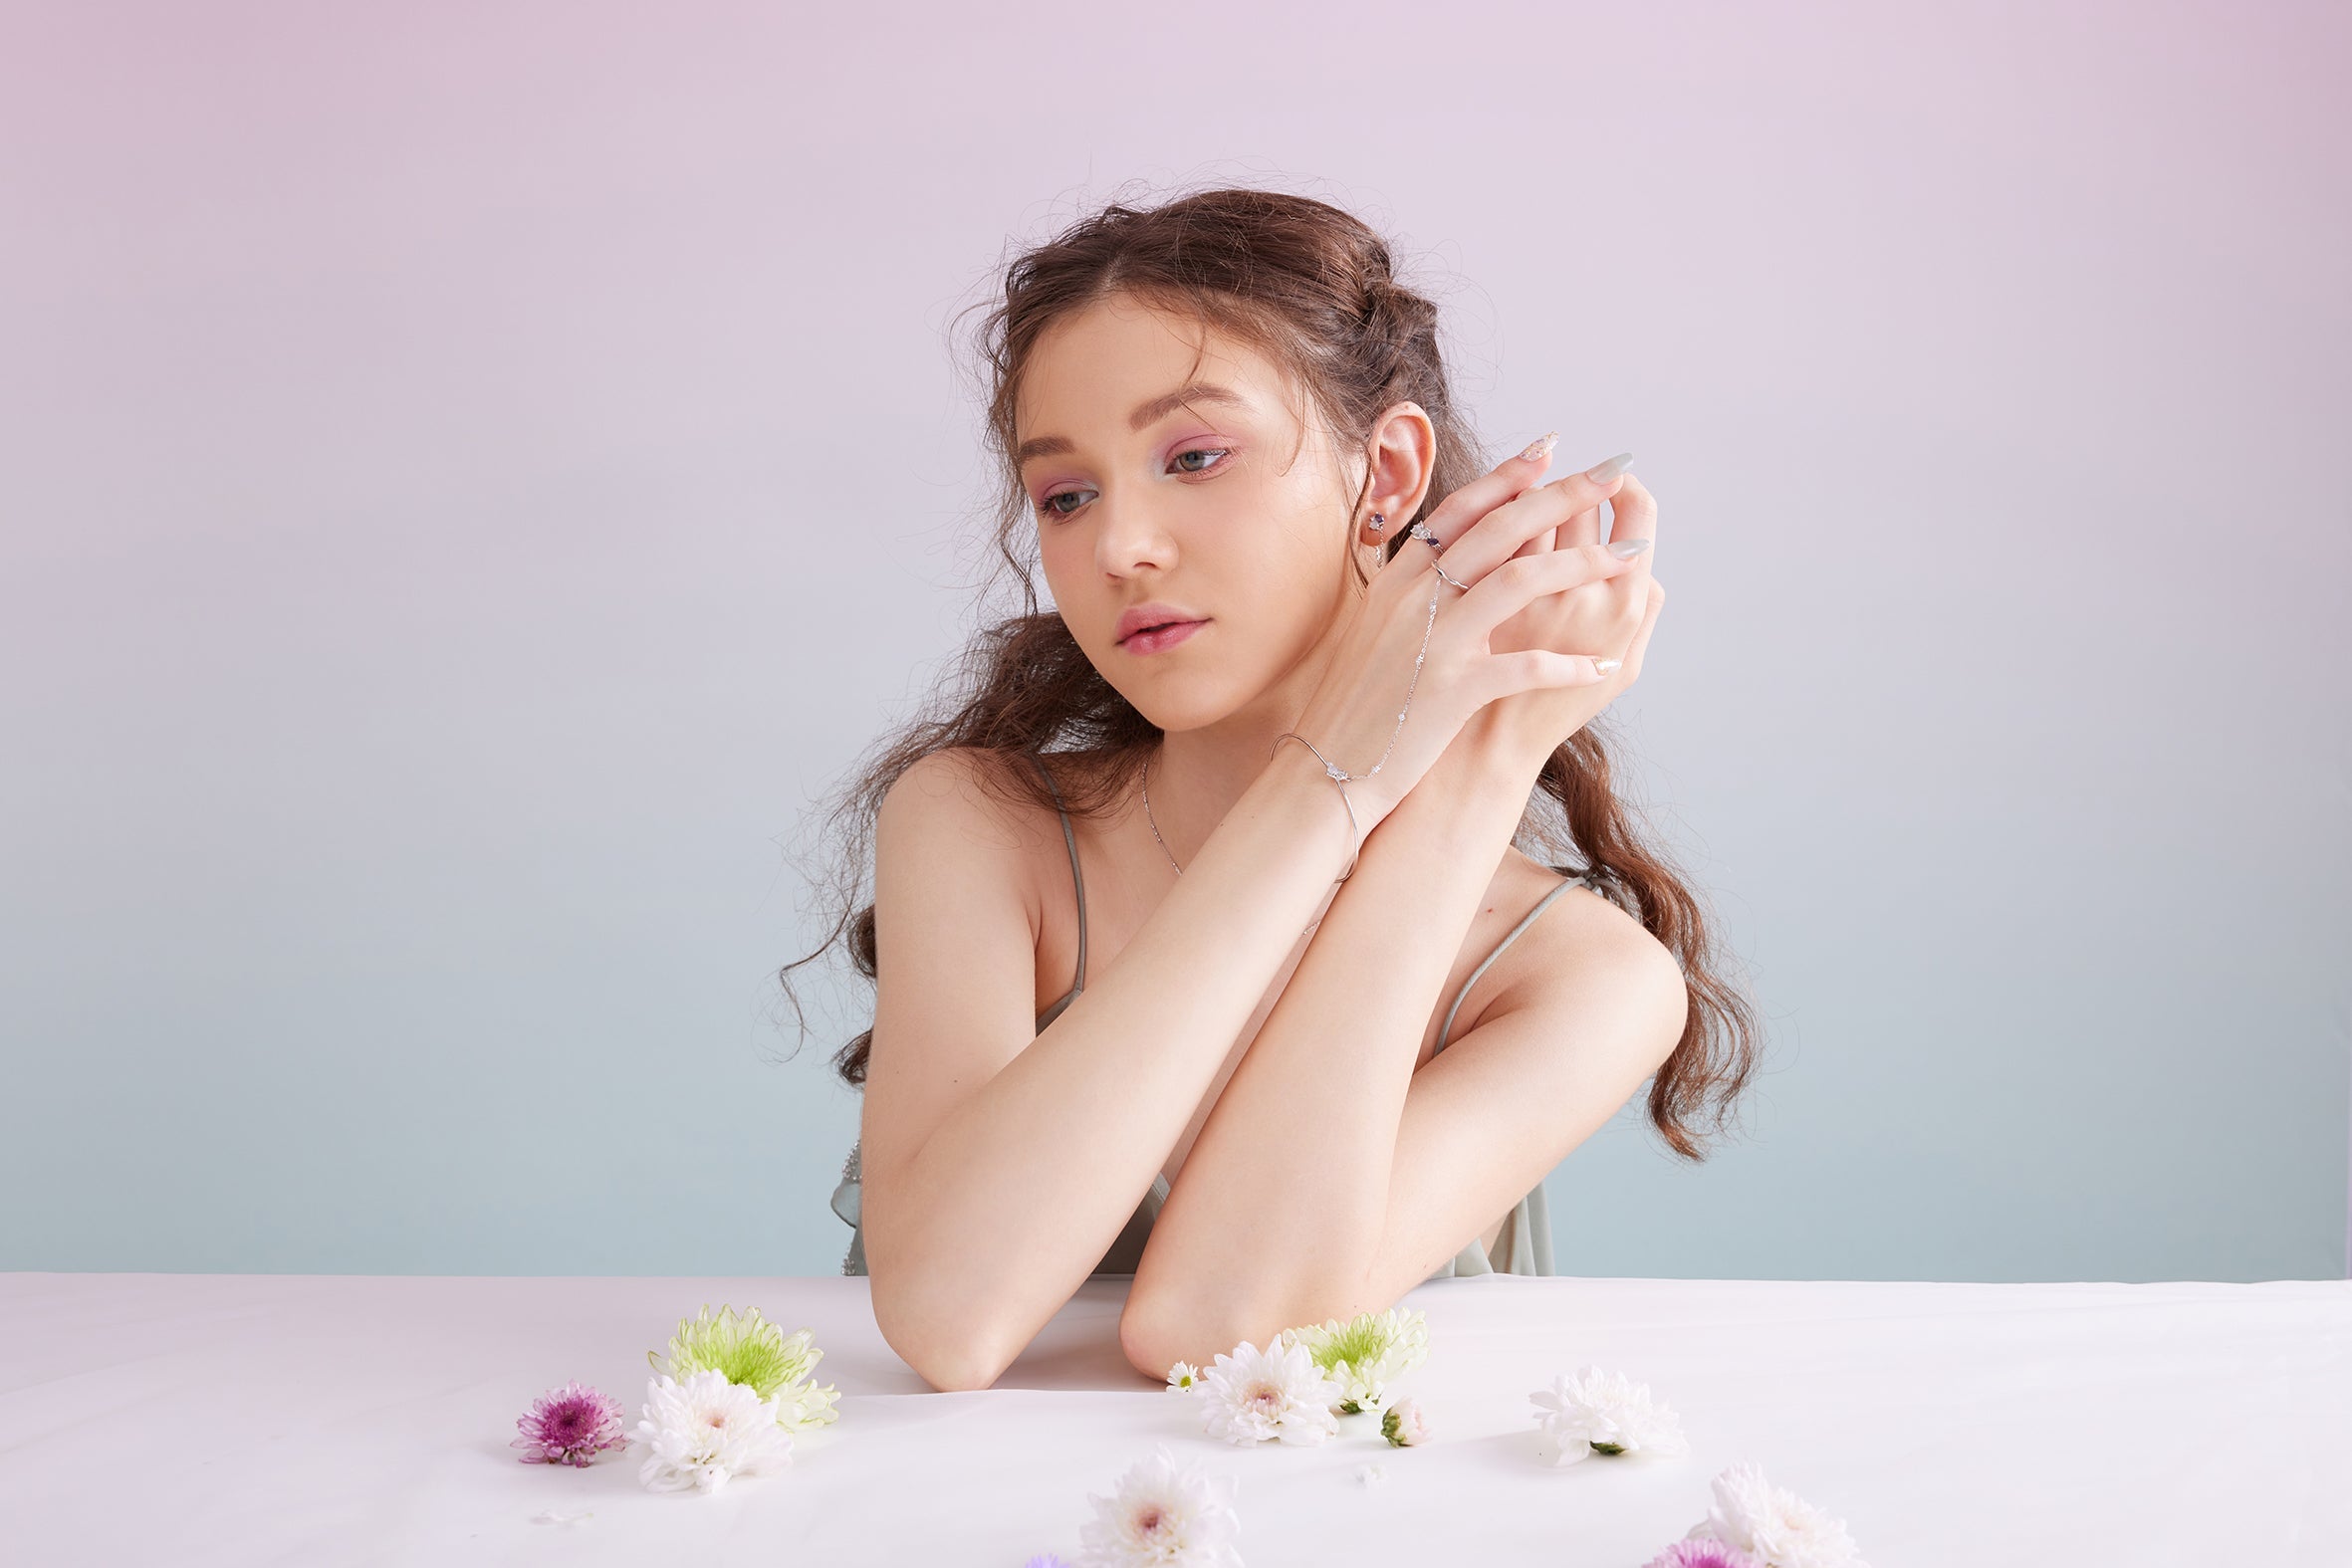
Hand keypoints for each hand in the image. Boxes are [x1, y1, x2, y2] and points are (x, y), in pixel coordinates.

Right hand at [1288, 442, 1651, 837]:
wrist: (1326, 767)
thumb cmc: (1358, 704)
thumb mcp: (1378, 629)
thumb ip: (1416, 589)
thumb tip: (1458, 557)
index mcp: (1398, 580)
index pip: (1461, 510)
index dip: (1509, 475)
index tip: (1550, 449)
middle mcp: (1415, 599)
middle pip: (1501, 529)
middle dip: (1565, 495)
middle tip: (1615, 471)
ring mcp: (1433, 641)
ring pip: (1520, 581)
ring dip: (1582, 564)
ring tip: (1630, 554)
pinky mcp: (1451, 690)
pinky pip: (1523, 665)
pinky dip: (1566, 665)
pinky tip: (1600, 665)